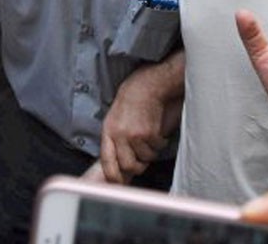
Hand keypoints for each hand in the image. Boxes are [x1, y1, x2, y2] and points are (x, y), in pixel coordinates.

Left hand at [99, 54, 182, 183]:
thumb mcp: (115, 117)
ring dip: (151, 152)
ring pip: (146, 157)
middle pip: (128, 165)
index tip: (118, 182)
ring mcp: (135, 134)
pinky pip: (157, 147)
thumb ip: (114, 138)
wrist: (147, 85)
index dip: (113, 176)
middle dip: (138, 167)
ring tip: (150, 140)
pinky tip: (158, 132)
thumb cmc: (131, 98)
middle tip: (142, 160)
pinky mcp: (150, 133)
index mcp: (108, 131)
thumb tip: (119, 162)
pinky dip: (160, 142)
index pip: (107, 161)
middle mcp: (120, 135)